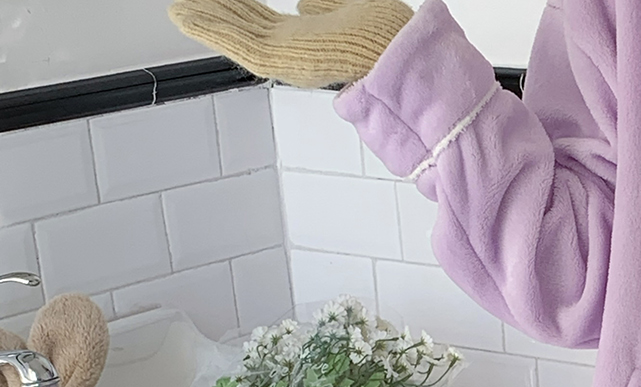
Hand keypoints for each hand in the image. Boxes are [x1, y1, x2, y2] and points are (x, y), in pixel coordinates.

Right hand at [168, 0, 414, 88]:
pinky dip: (210, 29)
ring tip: (178, 10)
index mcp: (310, 38)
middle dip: (216, 15)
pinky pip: (237, 45)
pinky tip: (186, 15)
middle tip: (187, 5)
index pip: (263, 23)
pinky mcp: (282, 63)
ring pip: (234, 37)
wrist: (397, 52)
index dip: (239, 9)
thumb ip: (324, 5)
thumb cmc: (386, 35)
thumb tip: (306, 2)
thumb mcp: (346, 8)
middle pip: (245, 29)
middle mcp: (297, 50)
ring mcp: (287, 58)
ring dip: (205, 21)